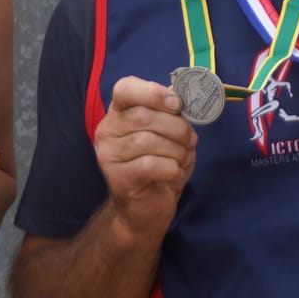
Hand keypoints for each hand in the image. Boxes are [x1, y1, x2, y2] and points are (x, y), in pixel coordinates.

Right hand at [94, 76, 197, 240]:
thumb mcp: (168, 134)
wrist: (145, 208)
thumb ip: (171, 114)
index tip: (176, 104)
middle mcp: (107, 131)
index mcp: (118, 113)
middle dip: (176, 127)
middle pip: (143, 116)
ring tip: (183, 158)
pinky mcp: (118, 178)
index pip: (124, 89)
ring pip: (147, 141)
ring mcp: (109, 155)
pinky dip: (171, 168)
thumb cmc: (159, 165)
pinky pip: (149, 165)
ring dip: (176, 150)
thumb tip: (183, 96)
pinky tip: (174, 173)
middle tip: (190, 140)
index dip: (152, 92)